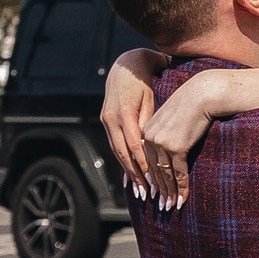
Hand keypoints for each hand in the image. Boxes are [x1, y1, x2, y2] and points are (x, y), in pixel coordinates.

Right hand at [99, 49, 164, 191]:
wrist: (126, 65)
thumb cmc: (145, 80)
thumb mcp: (150, 97)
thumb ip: (149, 119)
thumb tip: (150, 143)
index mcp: (124, 112)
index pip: (134, 144)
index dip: (143, 163)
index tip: (153, 179)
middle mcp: (111, 118)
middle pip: (123, 152)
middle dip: (134, 174)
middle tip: (145, 192)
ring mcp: (106, 120)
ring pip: (117, 151)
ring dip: (127, 171)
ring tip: (138, 188)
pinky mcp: (105, 120)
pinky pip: (114, 144)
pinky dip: (122, 160)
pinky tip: (128, 174)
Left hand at [142, 73, 228, 206]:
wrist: (203, 94)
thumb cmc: (191, 105)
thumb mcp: (172, 119)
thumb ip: (165, 134)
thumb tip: (168, 151)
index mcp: (146, 132)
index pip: (148, 162)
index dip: (152, 180)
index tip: (155, 193)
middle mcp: (150, 138)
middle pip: (154, 171)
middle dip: (160, 191)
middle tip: (163, 206)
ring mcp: (162, 143)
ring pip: (166, 175)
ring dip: (170, 193)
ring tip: (172, 206)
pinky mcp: (176, 147)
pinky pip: (179, 173)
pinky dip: (182, 188)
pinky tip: (183, 199)